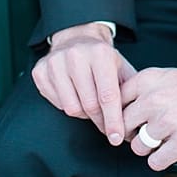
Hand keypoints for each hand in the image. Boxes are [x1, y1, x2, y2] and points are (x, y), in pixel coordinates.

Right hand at [31, 22, 136, 143]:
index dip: (113, 121)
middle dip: (101, 121)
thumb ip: (131, 93)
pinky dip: (68, 106)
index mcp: (100, 53)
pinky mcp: (39, 71)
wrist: (77, 39)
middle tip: (107, 126)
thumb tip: (137, 123)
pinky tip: (75, 96)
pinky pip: (57, 104)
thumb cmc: (103, 60)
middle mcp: (75, 54)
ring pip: (71, 108)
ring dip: (84, 115)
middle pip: (89, 105)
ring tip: (91, 107)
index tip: (116, 138)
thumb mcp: (122, 69)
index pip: (107, 96)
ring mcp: (54, 62)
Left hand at [120, 57, 176, 171]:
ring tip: (161, 141)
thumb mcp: (162, 76)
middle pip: (123, 127)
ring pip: (138, 147)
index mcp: (146, 81)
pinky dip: (159, 160)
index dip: (117, 116)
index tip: (124, 122)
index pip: (114, 103)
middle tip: (143, 133)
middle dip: (132, 133)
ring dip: (147, 148)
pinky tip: (168, 152)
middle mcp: (154, 100)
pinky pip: (155, 161)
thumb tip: (114, 108)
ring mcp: (169, 122)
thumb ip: (139, 90)